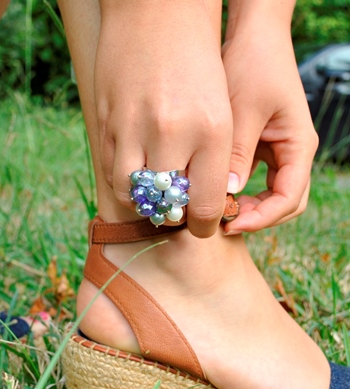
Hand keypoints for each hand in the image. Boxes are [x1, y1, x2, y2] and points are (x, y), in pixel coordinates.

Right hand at [95, 1, 232, 237]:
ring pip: (132, 195)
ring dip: (144, 203)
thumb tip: (199, 205)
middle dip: (174, 217)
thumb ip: (212, 161)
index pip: (206, 207)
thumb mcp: (220, 111)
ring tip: (154, 194)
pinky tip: (135, 169)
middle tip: (178, 212)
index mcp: (211, 131)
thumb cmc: (198, 64)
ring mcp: (132, 126)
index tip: (203, 227)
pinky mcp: (106, 120)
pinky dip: (124, 180)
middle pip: (166, 206)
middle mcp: (170, 132)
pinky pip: (111, 170)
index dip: (206, 227)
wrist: (156, 14)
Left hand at [222, 30, 317, 233]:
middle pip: (283, 202)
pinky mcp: (260, 147)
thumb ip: (237, 153)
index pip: (289, 198)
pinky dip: (238, 191)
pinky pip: (254, 179)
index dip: (262, 218)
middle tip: (222, 222)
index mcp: (299, 146)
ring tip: (216, 210)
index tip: (230, 224)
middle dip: (255, 217)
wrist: (253, 39)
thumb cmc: (254, 66)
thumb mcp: (244, 111)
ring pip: (268, 194)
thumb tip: (227, 193)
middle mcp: (292, 153)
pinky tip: (216, 191)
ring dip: (246, 207)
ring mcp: (277, 151)